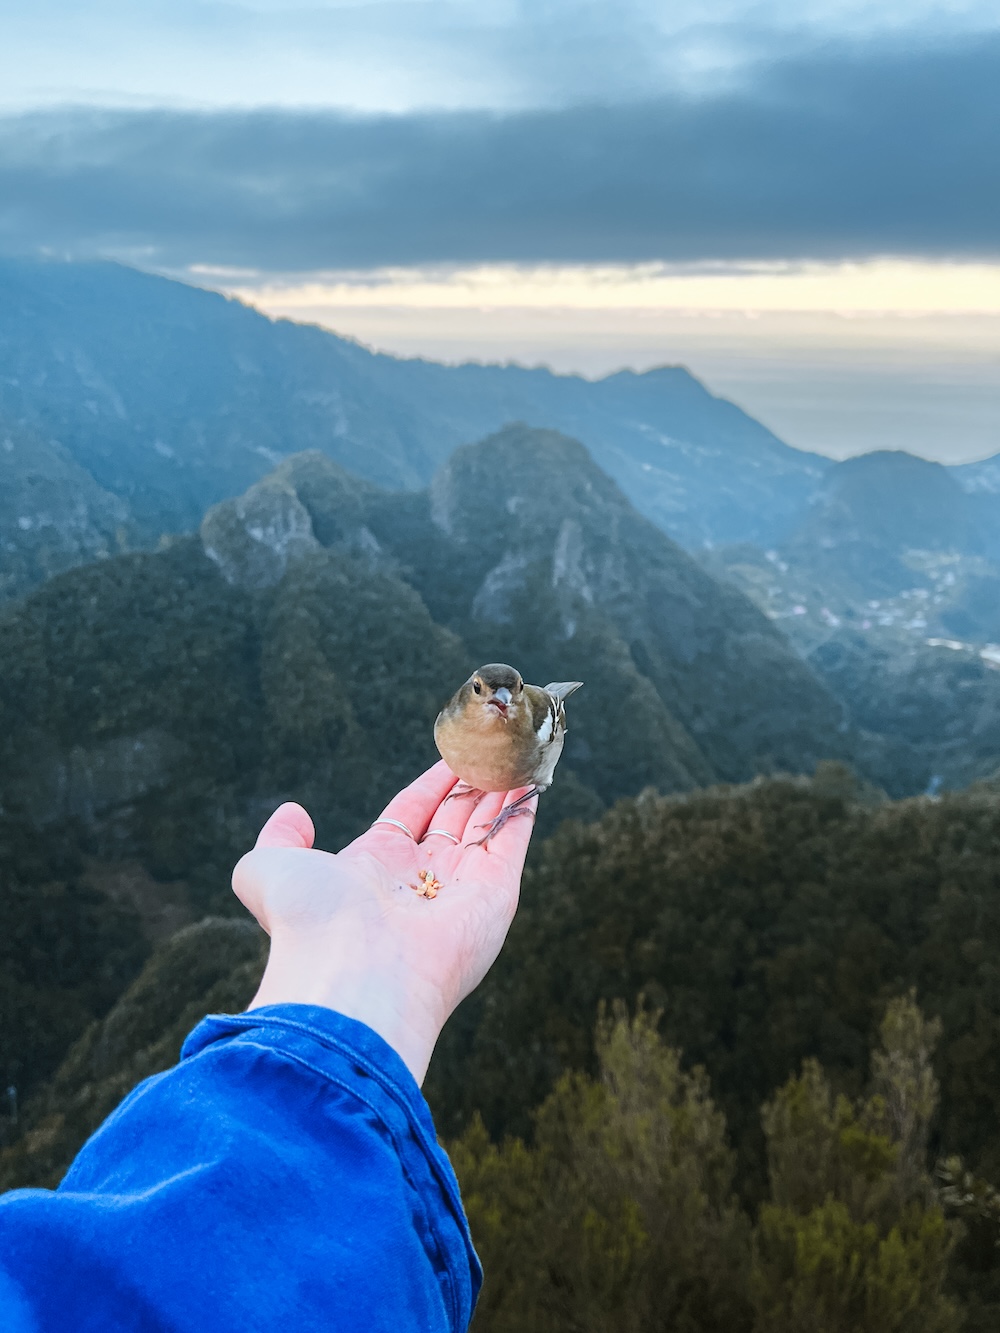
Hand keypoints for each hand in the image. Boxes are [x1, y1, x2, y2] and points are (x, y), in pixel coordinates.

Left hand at [232, 762, 536, 1084]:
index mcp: (374, 868)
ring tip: (515, 753)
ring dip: (502, 790)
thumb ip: (279, 839)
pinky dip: (523, 810)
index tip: (452, 754)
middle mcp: (421, 879)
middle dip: (473, 785)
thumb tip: (292, 812)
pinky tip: (531, 778)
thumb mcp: (270, 868)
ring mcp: (460, 888)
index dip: (433, 783)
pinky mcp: (495, 896)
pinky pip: (512, 841)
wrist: (351, 976)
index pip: (412, 812)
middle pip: (454, 818)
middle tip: (491, 748)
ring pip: (487, 827)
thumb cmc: (310, 923)